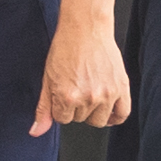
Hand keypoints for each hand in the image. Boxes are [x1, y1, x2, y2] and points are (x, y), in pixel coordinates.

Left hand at [33, 9, 131, 134]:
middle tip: (77, 88)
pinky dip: (115, 116)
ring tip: (90, 94)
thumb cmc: (66, 48)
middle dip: (76, 108)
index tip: (64, 94)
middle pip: (80, 120)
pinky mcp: (121, 87)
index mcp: (67, 97)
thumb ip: (44, 108)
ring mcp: (106, 94)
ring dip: (94, 112)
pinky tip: (109, 110)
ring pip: (99, 121)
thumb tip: (37, 131)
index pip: (62, 119)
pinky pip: (123, 114)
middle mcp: (88, 98)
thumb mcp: (47, 78)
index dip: (61, 107)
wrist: (86, 28)